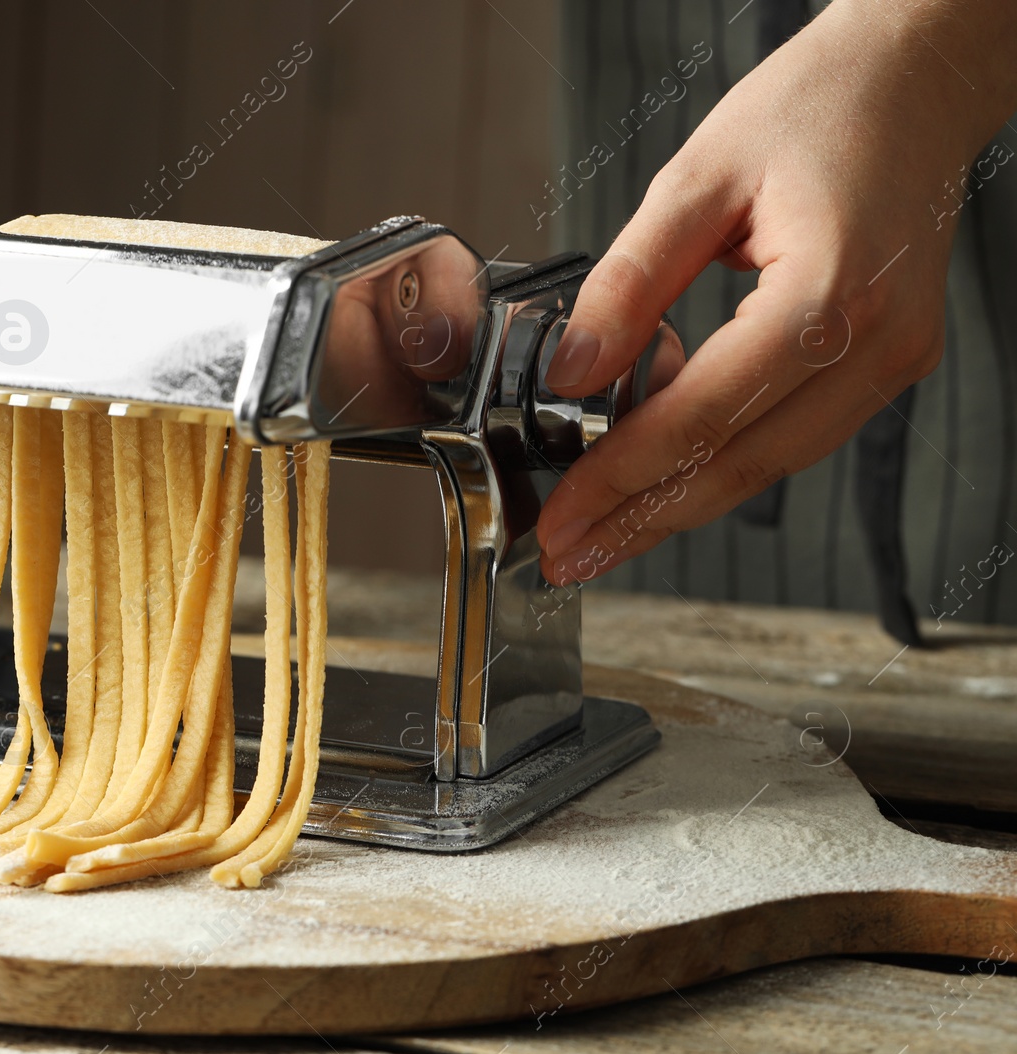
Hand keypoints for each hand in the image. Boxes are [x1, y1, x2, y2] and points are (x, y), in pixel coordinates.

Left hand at [535, 0, 1016, 585]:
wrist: (915, 80)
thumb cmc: (814, 109)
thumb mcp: (695, 181)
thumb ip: (629, 284)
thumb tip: (572, 374)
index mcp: (829, 295)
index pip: (704, 417)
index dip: (622, 476)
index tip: (559, 516)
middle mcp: (876, 344)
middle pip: (741, 466)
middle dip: (643, 519)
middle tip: (565, 553)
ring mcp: (893, 361)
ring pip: (770, 466)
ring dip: (678, 506)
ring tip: (600, 533)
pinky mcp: (887, 362)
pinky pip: (794, 436)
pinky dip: (722, 463)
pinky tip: (660, 480)